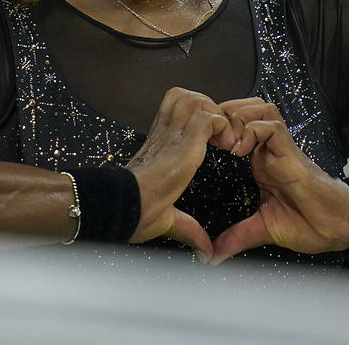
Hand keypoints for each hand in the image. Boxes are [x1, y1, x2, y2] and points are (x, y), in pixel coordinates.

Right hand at [125, 88, 234, 259]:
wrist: (122, 207)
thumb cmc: (134, 211)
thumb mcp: (168, 218)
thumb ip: (189, 229)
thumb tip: (205, 253)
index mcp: (160, 147)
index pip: (178, 111)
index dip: (199, 118)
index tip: (215, 141)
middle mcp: (164, 135)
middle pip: (185, 96)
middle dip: (208, 108)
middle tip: (220, 135)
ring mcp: (172, 136)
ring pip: (195, 99)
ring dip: (214, 113)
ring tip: (223, 138)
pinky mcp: (182, 144)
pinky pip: (207, 118)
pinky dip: (221, 126)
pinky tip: (226, 146)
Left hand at [210, 99, 348, 264]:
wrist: (336, 228)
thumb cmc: (308, 223)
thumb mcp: (261, 229)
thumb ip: (236, 236)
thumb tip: (213, 255)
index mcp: (259, 161)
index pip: (234, 126)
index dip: (216, 128)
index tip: (200, 145)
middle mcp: (268, 149)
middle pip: (244, 107)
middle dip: (223, 114)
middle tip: (209, 136)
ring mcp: (280, 148)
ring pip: (258, 108)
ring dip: (238, 118)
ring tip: (225, 141)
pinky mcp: (291, 152)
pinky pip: (272, 126)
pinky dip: (253, 130)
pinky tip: (241, 149)